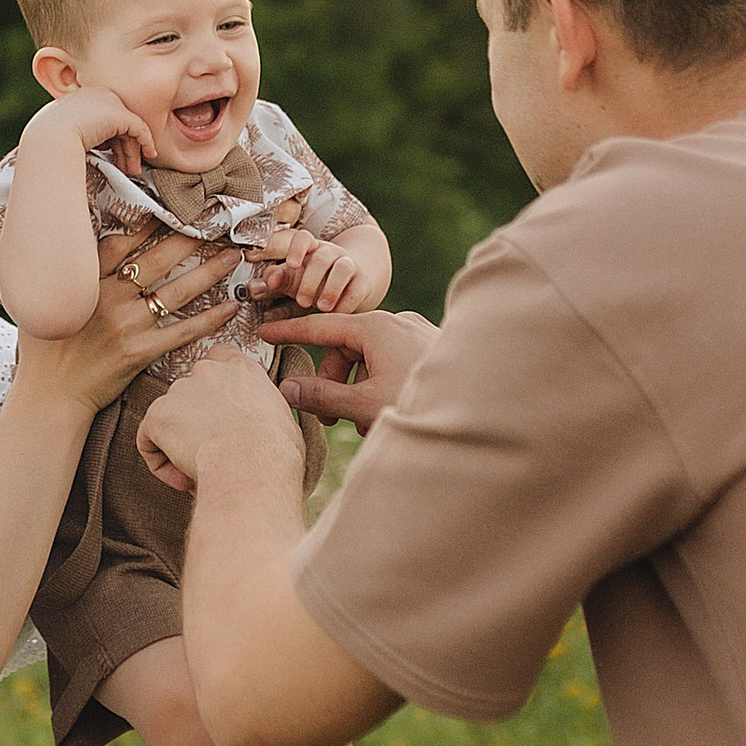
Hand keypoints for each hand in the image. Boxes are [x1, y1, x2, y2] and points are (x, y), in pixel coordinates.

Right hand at [18, 230, 236, 420]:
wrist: (48, 394)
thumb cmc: (44, 346)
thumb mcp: (45, 299)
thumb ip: (69, 273)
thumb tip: (82, 246)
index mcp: (85, 281)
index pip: (122, 242)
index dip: (149, 222)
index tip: (173, 207)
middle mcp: (108, 298)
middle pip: (157, 259)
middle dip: (190, 238)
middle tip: (215, 223)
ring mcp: (126, 326)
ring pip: (176, 291)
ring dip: (209, 272)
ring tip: (232, 256)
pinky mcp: (140, 353)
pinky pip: (182, 331)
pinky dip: (208, 319)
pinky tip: (229, 307)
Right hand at [27, 84, 157, 170]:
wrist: (50, 137)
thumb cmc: (50, 141)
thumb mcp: (65, 133)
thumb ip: (82, 134)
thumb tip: (95, 145)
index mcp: (81, 98)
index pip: (103, 119)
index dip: (111, 140)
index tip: (113, 159)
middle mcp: (96, 94)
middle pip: (117, 123)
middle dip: (123, 147)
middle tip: (128, 168)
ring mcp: (108, 102)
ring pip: (128, 128)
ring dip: (133, 151)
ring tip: (133, 170)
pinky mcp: (119, 114)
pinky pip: (138, 128)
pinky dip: (146, 142)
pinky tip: (149, 154)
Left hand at [136, 349, 296, 494]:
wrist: (252, 469)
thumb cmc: (276, 456)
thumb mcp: (283, 422)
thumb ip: (266, 412)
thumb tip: (266, 425)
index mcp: (243, 370)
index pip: (220, 358)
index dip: (214, 388)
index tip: (219, 415)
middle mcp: (209, 371)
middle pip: (189, 390)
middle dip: (194, 419)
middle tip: (211, 450)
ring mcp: (180, 389)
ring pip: (169, 417)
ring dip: (178, 442)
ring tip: (200, 470)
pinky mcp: (158, 413)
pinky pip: (149, 440)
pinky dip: (161, 463)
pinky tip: (182, 478)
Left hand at [252, 231, 369, 316]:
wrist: (350, 285)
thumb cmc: (313, 282)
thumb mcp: (293, 279)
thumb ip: (276, 282)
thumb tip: (253, 289)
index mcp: (310, 249)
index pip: (303, 238)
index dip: (297, 249)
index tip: (290, 265)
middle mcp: (331, 253)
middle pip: (322, 258)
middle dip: (311, 280)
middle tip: (301, 301)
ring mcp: (349, 265)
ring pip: (343, 269)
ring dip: (331, 288)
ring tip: (322, 308)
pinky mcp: (363, 282)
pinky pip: (358, 288)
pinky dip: (348, 302)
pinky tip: (338, 315)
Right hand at [258, 307, 434, 431]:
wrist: (481, 408)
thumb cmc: (418, 403)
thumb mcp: (362, 403)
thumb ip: (321, 395)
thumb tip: (287, 388)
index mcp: (376, 328)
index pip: (320, 326)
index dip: (289, 331)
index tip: (264, 333)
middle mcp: (397, 323)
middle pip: (346, 346)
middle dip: (333, 380)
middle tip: (328, 418)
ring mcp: (416, 333)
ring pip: (370, 357)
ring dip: (358, 388)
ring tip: (366, 423)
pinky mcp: (429, 348)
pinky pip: (392, 361)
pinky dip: (380, 383)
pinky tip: (388, 412)